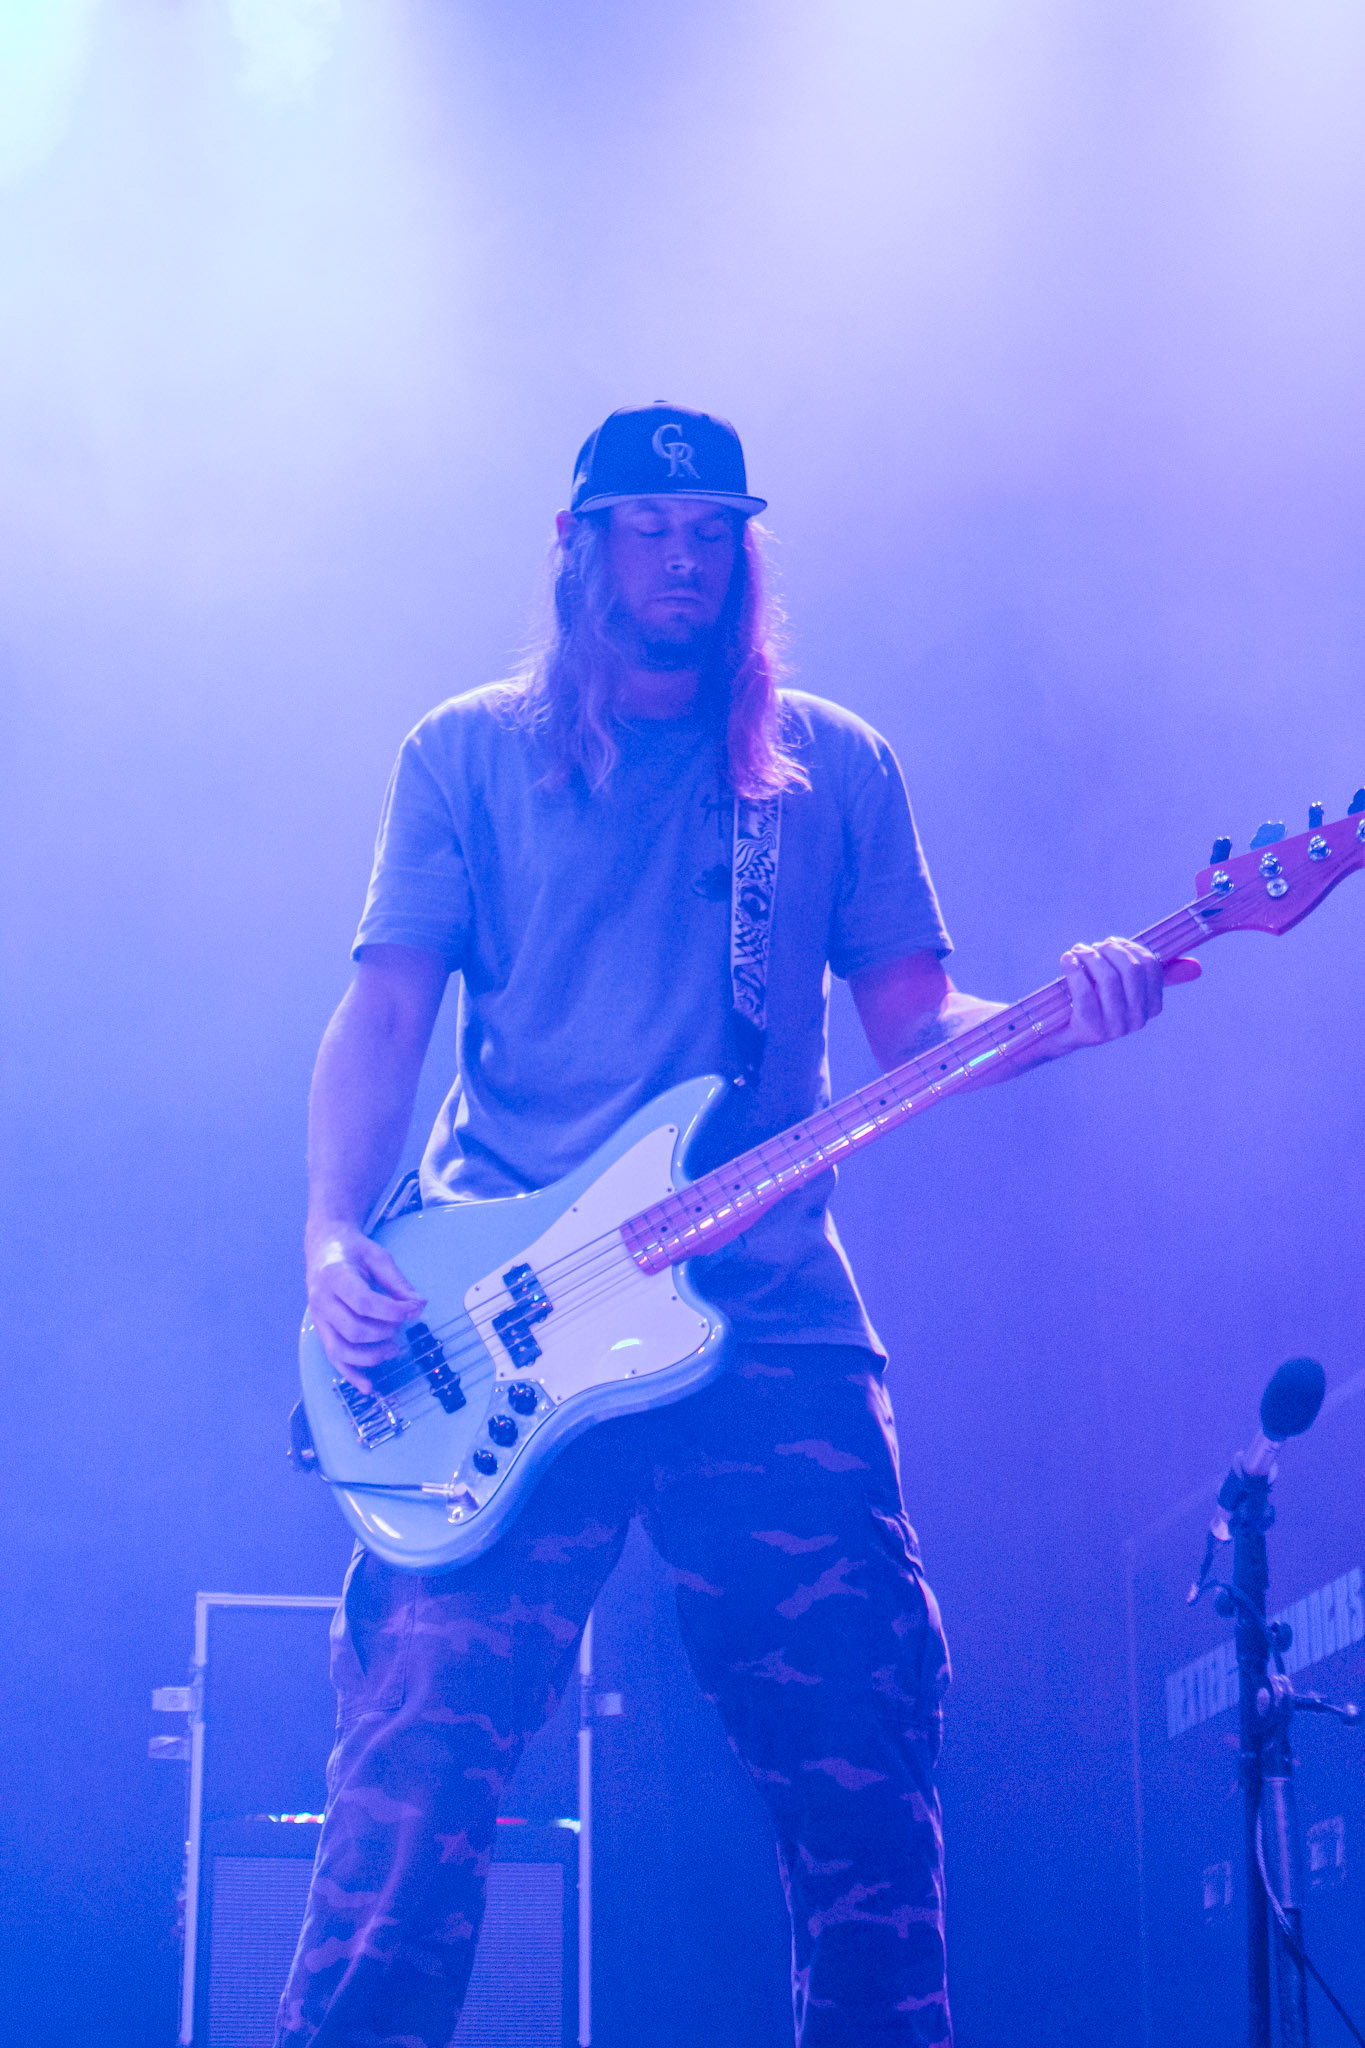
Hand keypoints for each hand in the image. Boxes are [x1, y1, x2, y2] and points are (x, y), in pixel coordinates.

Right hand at [306, 1224, 425, 1389]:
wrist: (323, 1247)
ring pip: (340, 1349)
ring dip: (370, 1356)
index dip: (392, 1311)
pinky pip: (333, 1359)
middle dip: (384, 1332)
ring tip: (394, 1350)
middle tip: (401, 1324)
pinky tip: (368, 1387)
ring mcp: (318, 1319)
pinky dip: (350, 1375)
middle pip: (353, 1329)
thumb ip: (398, 1282)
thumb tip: (419, 1306)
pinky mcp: (320, 1331)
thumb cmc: (353, 1251)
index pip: (364, 1302)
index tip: (414, 1310)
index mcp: (335, 1276)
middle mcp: (321, 1300)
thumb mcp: (378, 1257)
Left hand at [1048, 938, 1199, 1054]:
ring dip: (1090, 957)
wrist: (1062, 1034)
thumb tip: (1197, 967)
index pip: (1151, 966)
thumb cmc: (1095, 1002)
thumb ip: (1153, 974)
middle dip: (1110, 950)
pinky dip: (1074, 969)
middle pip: (1131, 970)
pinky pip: (1085, 991)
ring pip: (1108, 979)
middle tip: (1093, 947)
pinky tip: (1067, 959)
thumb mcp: (1125, 988)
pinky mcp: (1090, 1031)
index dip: (1130, 948)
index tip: (1111, 943)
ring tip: (1078, 952)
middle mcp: (1138, 1020)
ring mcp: (1115, 1028)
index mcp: (1152, 1007)